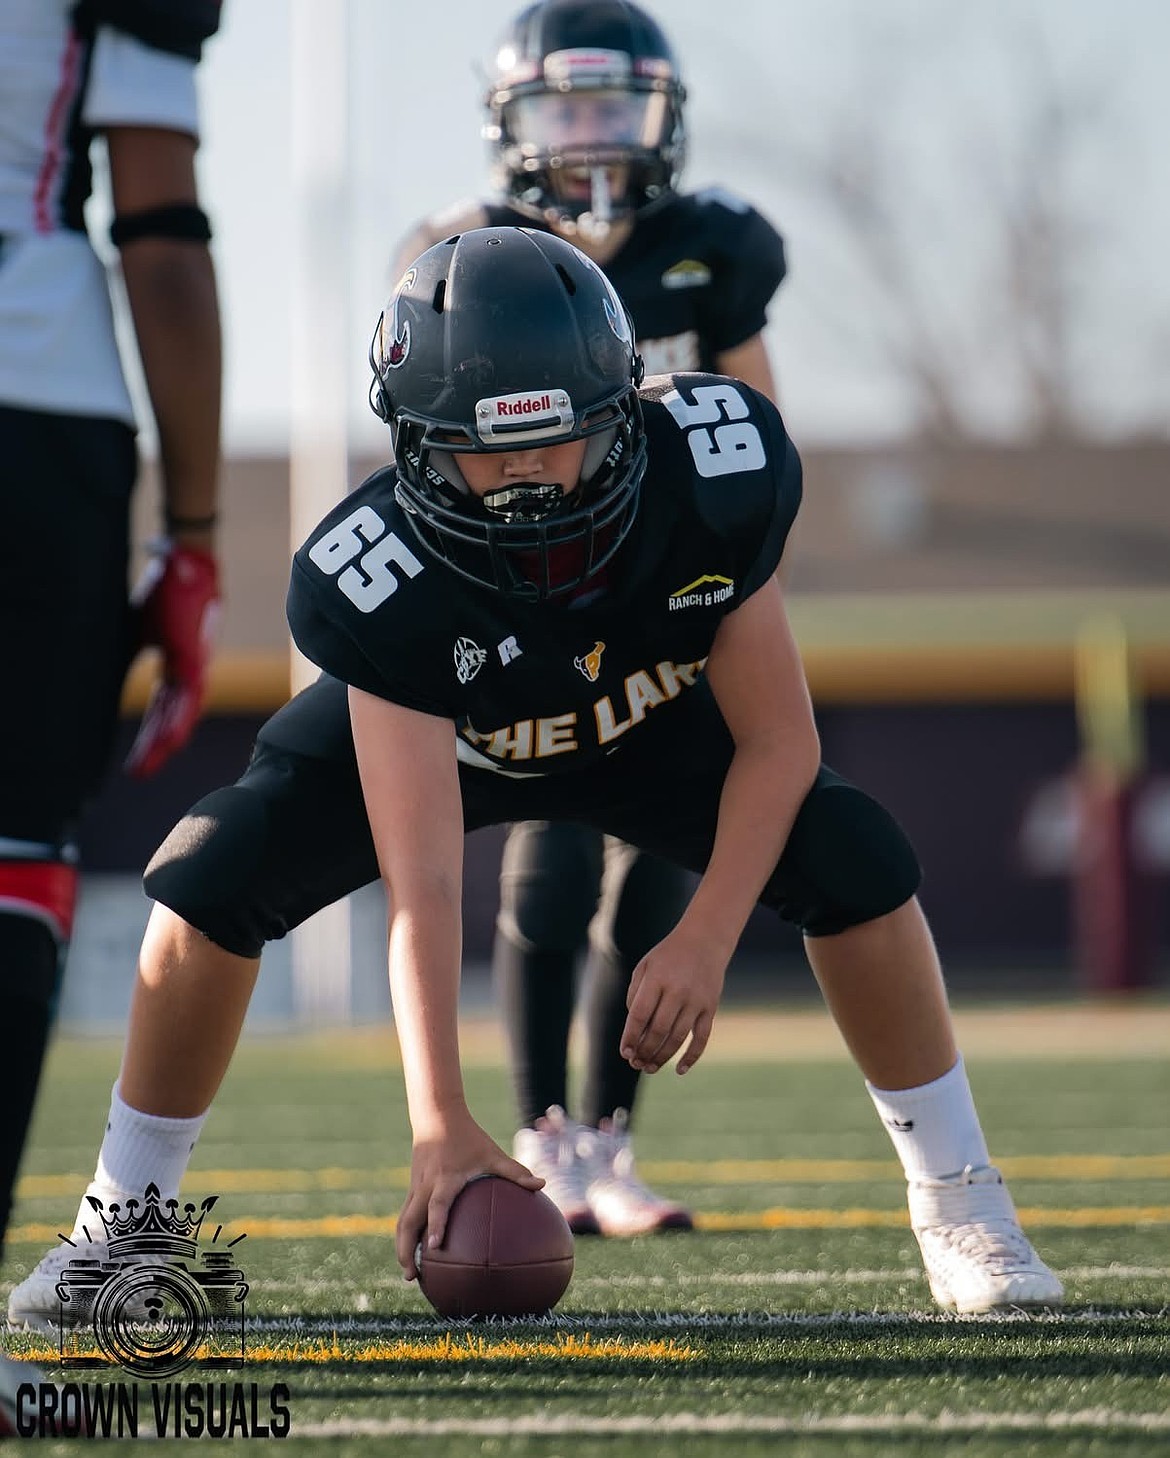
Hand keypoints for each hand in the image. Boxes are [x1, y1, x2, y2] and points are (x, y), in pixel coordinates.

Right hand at [124, 542, 219, 777]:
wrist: (186, 564)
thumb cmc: (164, 596)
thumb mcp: (137, 633)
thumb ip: (127, 657)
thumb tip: (101, 679)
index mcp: (173, 670)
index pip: (159, 712)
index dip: (149, 738)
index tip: (137, 765)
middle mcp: (187, 674)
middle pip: (171, 719)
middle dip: (156, 748)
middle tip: (139, 774)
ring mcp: (194, 665)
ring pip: (183, 711)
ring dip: (169, 737)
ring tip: (155, 761)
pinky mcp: (193, 654)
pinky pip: (188, 692)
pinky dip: (181, 716)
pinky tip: (175, 737)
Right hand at [395, 1115, 543, 1280]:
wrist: (436, 1116)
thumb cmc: (468, 1137)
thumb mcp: (492, 1153)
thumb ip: (515, 1171)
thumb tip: (542, 1185)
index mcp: (444, 1179)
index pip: (437, 1205)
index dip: (436, 1225)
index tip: (435, 1247)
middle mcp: (425, 1186)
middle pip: (407, 1222)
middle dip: (406, 1249)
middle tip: (413, 1275)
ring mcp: (415, 1188)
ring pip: (402, 1221)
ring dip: (402, 1247)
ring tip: (410, 1272)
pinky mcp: (413, 1188)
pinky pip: (407, 1215)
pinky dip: (408, 1235)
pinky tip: (418, 1250)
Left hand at [620, 928, 728, 1075]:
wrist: (705, 940)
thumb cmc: (668, 955)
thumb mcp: (645, 966)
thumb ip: (635, 994)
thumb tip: (634, 1029)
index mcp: (657, 979)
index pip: (640, 1015)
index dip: (630, 1037)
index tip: (625, 1053)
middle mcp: (678, 991)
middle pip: (658, 1031)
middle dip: (645, 1051)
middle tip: (636, 1064)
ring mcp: (696, 1001)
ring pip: (678, 1038)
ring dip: (662, 1057)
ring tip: (650, 1067)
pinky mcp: (711, 1008)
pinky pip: (702, 1038)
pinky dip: (692, 1056)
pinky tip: (679, 1070)